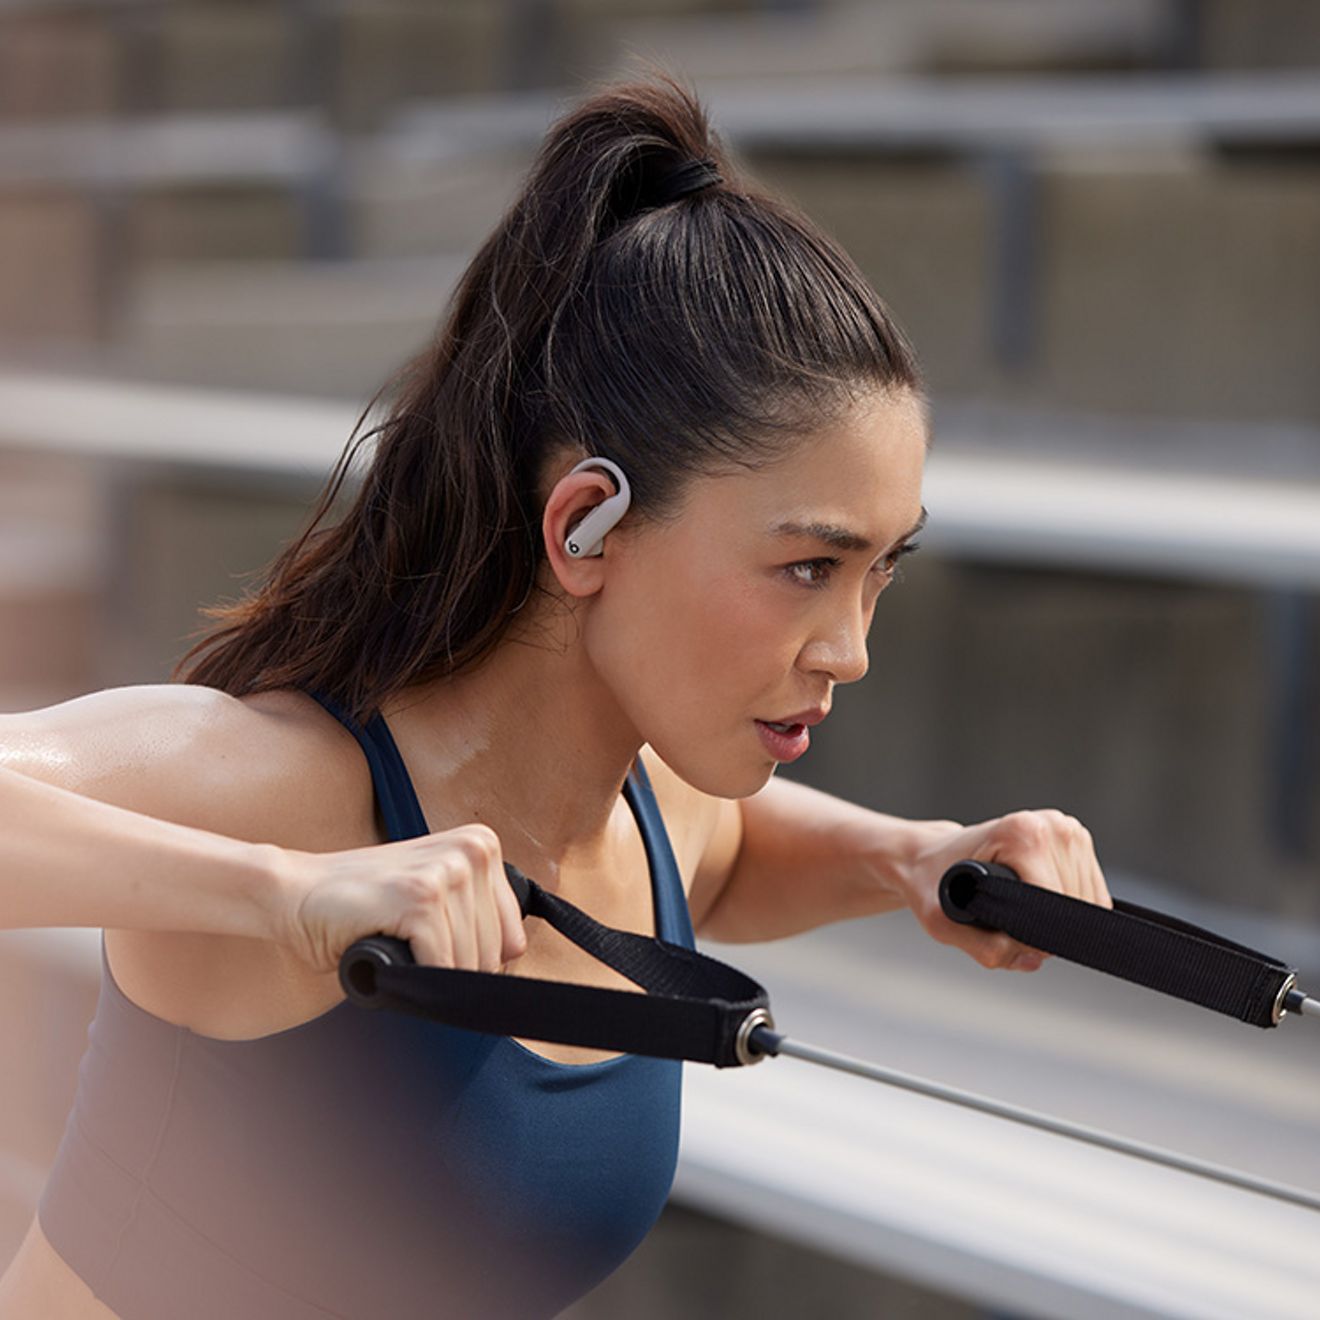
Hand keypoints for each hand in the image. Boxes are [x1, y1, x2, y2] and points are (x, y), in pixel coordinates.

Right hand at [271, 823, 528, 974]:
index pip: (512, 939)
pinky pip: (441, 966)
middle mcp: (473, 850)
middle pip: (494, 956)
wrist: (295, 894)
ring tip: (396, 944)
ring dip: (428, 975)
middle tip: (407, 949)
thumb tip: (511, 967)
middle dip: (451, 972)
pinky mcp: (421, 896)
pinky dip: (415, 978)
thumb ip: (477, 917)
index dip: (473, 960)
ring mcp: (449, 871)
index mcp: (482, 845)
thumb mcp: (436, 897)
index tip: (434, 949)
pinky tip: (386, 950)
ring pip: (468, 965)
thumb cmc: (365, 906)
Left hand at [903, 810, 1111, 971]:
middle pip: (1074, 906)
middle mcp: (1051, 826)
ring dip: (1058, 920)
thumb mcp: (941, 922)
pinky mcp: (1077, 839)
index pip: (1055, 905)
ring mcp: (1067, 829)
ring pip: (1090, 903)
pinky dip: (1069, 908)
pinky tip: (1036, 898)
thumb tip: (1034, 957)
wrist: (932, 855)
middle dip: (1045, 929)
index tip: (1005, 934)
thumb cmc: (934, 882)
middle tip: (1004, 922)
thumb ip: (984, 948)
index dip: (1035, 935)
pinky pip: (1093, 894)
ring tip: (1017, 906)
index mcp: (1022, 834)